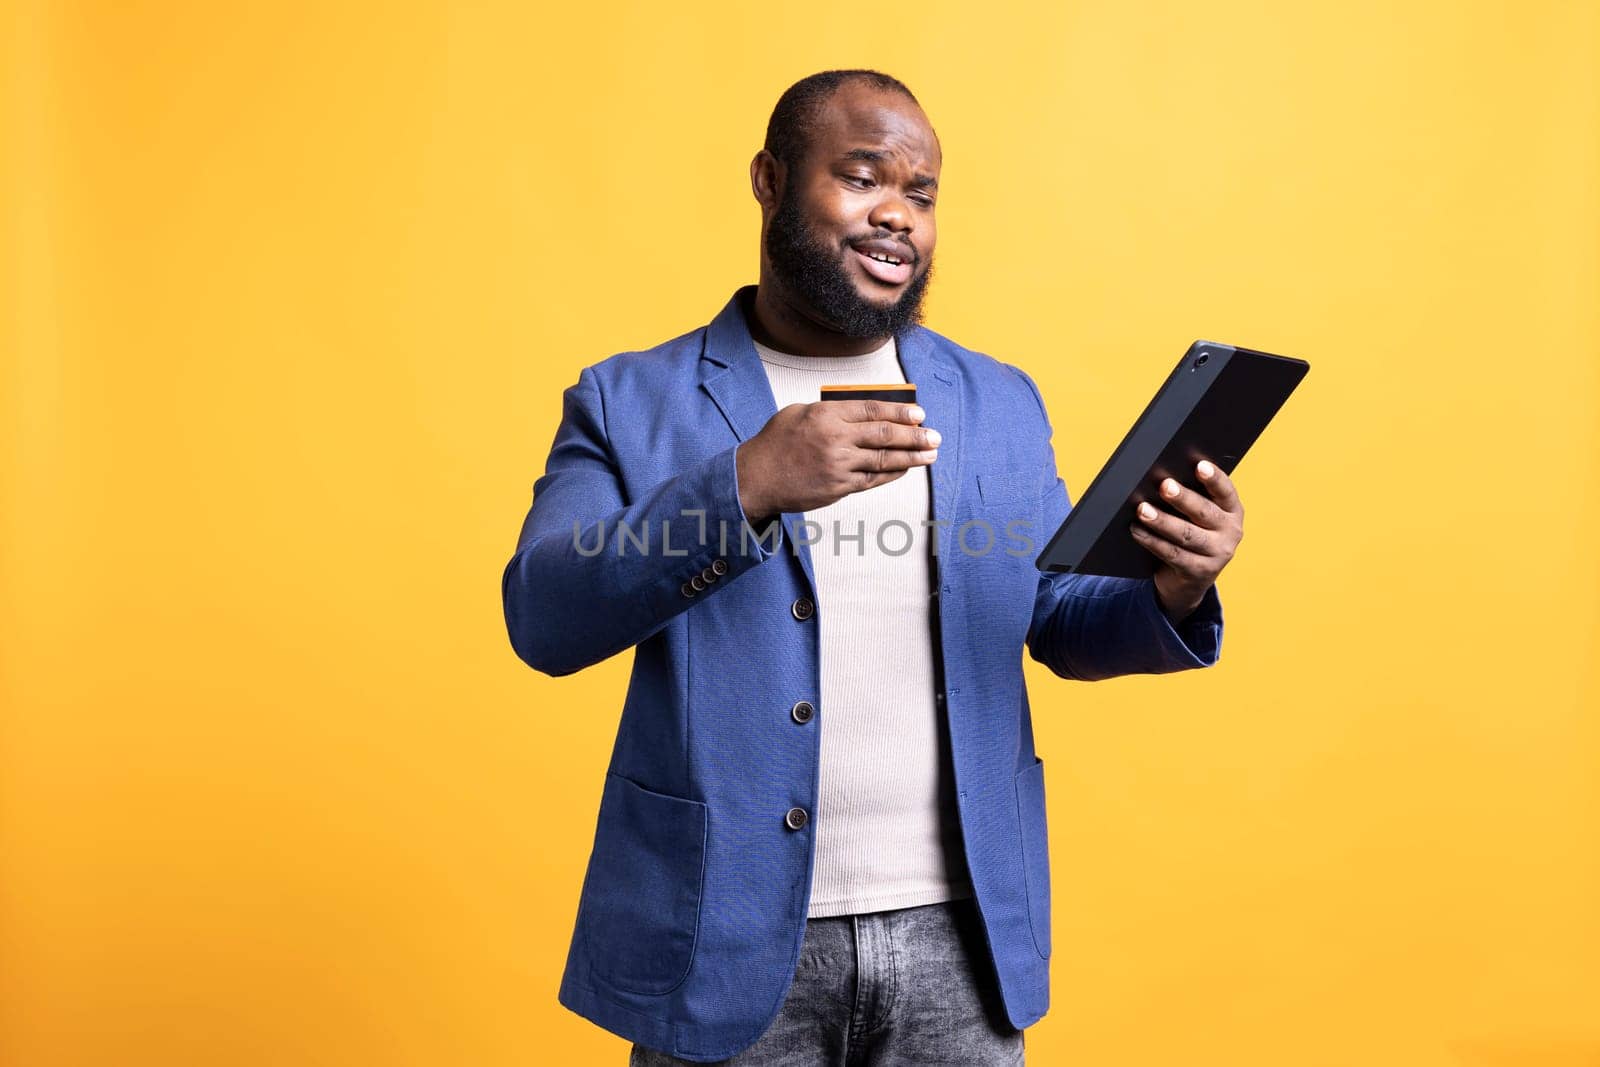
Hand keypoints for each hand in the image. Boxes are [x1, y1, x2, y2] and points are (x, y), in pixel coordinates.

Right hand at [736, 399, 938, 523]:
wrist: (757, 478)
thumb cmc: (776, 443)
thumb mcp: (798, 412)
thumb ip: (830, 410)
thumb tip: (860, 412)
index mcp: (826, 414)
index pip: (873, 410)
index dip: (900, 412)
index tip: (919, 414)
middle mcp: (836, 439)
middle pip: (885, 435)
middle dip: (915, 435)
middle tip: (934, 435)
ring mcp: (839, 465)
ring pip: (884, 459)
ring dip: (912, 457)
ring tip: (930, 454)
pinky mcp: (839, 487)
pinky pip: (872, 479)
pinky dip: (892, 473)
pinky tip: (905, 468)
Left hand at [1129, 459, 1243, 622]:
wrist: (1190, 579)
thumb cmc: (1190, 532)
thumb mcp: (1197, 516)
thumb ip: (1190, 497)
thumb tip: (1161, 479)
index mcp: (1232, 510)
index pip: (1225, 491)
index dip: (1214, 478)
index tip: (1199, 465)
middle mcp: (1231, 532)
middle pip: (1204, 512)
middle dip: (1183, 498)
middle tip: (1164, 485)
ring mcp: (1218, 555)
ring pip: (1187, 535)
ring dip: (1162, 521)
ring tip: (1142, 509)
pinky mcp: (1199, 572)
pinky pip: (1173, 555)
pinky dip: (1152, 541)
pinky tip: (1137, 530)